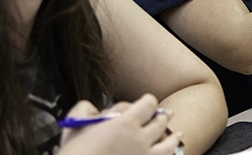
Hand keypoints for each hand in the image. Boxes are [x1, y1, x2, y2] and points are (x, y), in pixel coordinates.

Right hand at [59, 94, 180, 154]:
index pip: (149, 104)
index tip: (146, 103)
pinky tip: (168, 154)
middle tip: (164, 115)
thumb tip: (94, 111)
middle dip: (161, 117)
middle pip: (160, 122)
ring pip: (168, 145)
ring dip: (172, 137)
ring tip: (176, 135)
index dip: (148, 101)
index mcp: (125, 124)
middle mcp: (139, 140)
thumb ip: (86, 109)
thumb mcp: (74, 124)